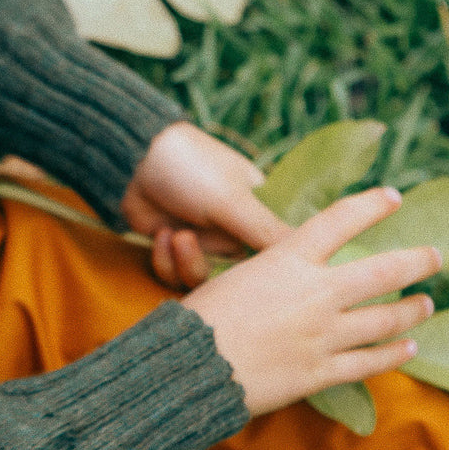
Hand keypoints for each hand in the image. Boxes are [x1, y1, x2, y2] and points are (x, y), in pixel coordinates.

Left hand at [122, 121, 290, 287]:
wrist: (135, 163)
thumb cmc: (193, 170)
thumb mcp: (234, 201)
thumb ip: (268, 231)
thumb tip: (313, 253)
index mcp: (259, 216)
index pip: (275, 256)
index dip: (265, 275)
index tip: (254, 286)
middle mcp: (233, 235)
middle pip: (234, 279)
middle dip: (212, 269)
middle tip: (195, 247)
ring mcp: (202, 244)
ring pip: (201, 281)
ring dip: (184, 263)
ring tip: (176, 236)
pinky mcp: (172, 252)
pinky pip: (173, 275)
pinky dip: (163, 259)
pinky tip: (161, 234)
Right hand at [182, 187, 441, 416]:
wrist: (188, 369)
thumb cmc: (197, 320)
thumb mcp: (230, 279)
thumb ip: (269, 273)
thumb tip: (288, 272)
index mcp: (287, 261)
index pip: (340, 221)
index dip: (371, 206)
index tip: (392, 198)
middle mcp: (315, 294)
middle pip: (384, 271)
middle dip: (417, 261)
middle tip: (434, 258)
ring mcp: (322, 335)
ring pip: (385, 319)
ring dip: (411, 310)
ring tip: (425, 305)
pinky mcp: (319, 373)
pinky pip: (368, 362)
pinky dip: (392, 354)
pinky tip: (407, 349)